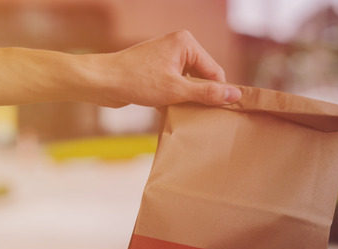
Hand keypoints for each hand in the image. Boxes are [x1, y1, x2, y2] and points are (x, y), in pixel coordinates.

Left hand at [86, 30, 241, 107]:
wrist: (102, 82)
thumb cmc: (137, 81)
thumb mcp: (177, 90)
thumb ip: (207, 93)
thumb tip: (235, 96)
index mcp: (186, 43)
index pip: (215, 72)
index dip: (217, 94)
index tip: (219, 114)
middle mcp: (178, 45)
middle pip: (203, 77)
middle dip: (200, 96)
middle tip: (198, 116)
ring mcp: (167, 57)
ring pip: (189, 83)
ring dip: (187, 99)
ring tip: (182, 112)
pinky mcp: (157, 69)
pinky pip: (177, 85)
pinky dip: (176, 98)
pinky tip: (170, 110)